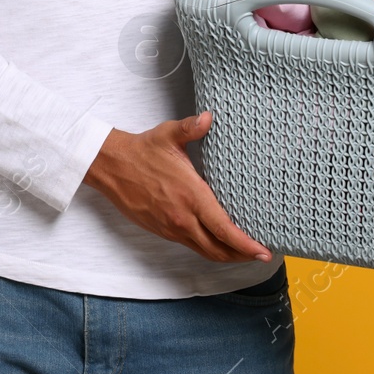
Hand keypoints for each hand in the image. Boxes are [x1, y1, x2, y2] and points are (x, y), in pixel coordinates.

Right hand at [83, 111, 272, 263]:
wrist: (111, 165)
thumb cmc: (142, 150)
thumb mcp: (168, 135)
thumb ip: (191, 128)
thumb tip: (208, 117)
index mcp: (191, 196)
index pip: (224, 229)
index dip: (246, 245)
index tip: (263, 251)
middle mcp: (182, 218)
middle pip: (219, 249)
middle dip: (242, 256)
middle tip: (261, 255)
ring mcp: (171, 227)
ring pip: (204, 251)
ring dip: (226, 256)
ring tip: (243, 252)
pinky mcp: (162, 230)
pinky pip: (191, 246)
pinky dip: (208, 248)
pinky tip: (216, 241)